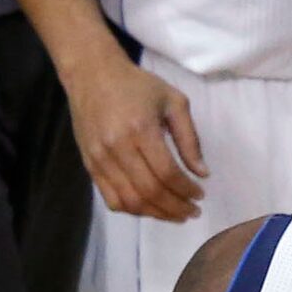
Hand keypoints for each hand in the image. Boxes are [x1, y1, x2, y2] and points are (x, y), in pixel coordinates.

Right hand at [68, 51, 207, 220]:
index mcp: (141, 130)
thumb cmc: (138, 86)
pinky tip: (150, 208)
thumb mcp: (174, 102)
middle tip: (192, 212)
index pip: (167, 172)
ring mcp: (100, 158)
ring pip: (129, 200)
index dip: (186, 190)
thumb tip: (202, 173)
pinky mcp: (89, 164)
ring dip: (155, 213)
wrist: (92, 75)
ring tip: (175, 215)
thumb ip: (190, 139)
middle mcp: (117, 148)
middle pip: (148, 191)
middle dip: (175, 207)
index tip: (200, 195)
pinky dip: (132, 209)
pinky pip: (110, 197)